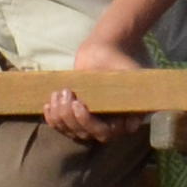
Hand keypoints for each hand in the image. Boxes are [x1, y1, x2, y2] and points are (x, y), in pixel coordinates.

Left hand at [45, 28, 146, 148]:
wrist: (105, 52)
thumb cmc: (122, 65)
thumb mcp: (134, 79)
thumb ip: (137, 96)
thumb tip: (133, 123)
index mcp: (121, 122)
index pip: (103, 133)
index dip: (87, 123)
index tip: (78, 104)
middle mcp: (105, 126)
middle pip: (83, 134)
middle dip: (69, 116)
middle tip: (66, 93)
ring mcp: (88, 123)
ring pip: (69, 130)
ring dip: (59, 115)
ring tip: (59, 93)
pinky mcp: (74, 117)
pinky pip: (60, 125)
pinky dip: (52, 117)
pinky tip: (49, 104)